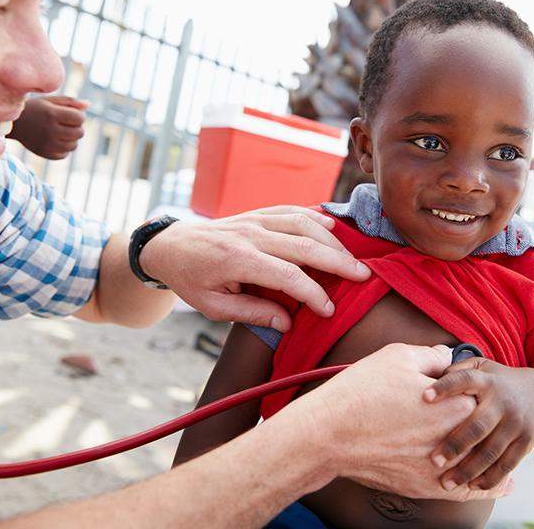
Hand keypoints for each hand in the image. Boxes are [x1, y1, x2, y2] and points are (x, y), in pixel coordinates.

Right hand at [9, 95, 86, 158]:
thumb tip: (88, 105)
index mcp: (51, 114)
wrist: (12, 124)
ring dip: (71, 139)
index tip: (70, 114)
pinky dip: (63, 148)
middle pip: (80, 133)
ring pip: (74, 145)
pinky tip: (54, 140)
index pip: (80, 118)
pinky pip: (64, 154)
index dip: (79, 116)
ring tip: (60, 132)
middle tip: (65, 124)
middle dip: (76, 127)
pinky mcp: (44, 154)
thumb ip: (70, 102)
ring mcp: (47, 144)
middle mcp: (50, 130)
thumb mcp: (49, 100)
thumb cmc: (34, 109)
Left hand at [139, 206, 370, 330]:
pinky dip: (314, 217)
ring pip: (303, 223)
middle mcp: (250, 235)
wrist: (170, 246)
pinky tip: (332, 227)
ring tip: (352, 257)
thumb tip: (287, 323)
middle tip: (363, 275)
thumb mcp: (213, 307)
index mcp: (238, 260)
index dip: (313, 294)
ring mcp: (254, 219)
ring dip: (332, 239)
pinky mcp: (256, 213)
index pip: (288, 276)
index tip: (328, 310)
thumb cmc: (191, 280)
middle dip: (338, 261)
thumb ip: (251, 313)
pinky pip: (291, 210)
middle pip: (304, 245)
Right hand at [291, 344, 512, 500]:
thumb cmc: (362, 392)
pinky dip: (481, 489)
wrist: (329, 434)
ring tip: (506, 462)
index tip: (476, 385)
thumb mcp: (398, 357)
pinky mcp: (423, 486)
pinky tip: (493, 487)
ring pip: (479, 466)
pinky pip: (463, 492)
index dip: (477, 388)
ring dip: (493, 462)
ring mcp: (440, 467)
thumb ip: (432, 356)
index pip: (483, 396)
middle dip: (489, 425)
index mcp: (456, 405)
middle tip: (494, 417)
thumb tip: (447, 358)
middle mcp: (455, 440)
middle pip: (485, 433)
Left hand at [424, 357, 533, 490]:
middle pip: (478, 425)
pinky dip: (490, 478)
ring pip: (491, 451)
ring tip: (447, 482)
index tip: (424, 397)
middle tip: (434, 460)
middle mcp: (503, 402)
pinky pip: (507, 464)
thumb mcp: (482, 367)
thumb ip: (457, 370)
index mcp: (487, 381)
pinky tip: (472, 486)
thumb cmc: (496, 381)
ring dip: (469, 469)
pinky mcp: (525, 442)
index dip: (445, 387)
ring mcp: (516, 424)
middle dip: (455, 444)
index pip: (465, 380)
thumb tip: (425, 376)